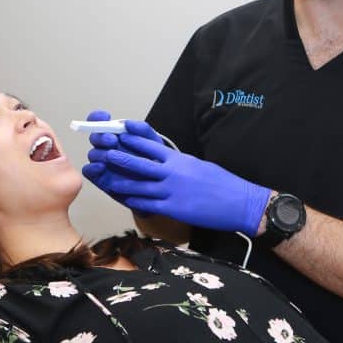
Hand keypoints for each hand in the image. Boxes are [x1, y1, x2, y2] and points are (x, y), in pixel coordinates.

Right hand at [81, 111, 165, 219]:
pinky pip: (88, 171)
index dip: (98, 118)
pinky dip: (92, 168)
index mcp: (118, 136)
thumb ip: (143, 131)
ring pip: (93, 154)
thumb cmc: (156, 164)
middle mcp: (108, 148)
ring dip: (99, 152)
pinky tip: (102, 167)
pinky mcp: (100, 178)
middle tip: (112, 140)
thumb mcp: (155, 144)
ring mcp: (103, 163)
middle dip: (101, 136)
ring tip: (110, 155)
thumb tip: (127, 122)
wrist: (161, 188)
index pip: (101, 123)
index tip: (105, 117)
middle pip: (95, 137)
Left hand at [89, 121, 271, 234]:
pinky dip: (133, 201)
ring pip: (139, 185)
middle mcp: (173, 173)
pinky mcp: (174, 208)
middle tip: (103, 153)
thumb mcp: (198, 165)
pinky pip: (148, 204)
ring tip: (106, 178)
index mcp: (179, 160)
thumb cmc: (221, 183)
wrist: (240, 202)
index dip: (132, 140)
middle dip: (119, 158)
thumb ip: (178, 162)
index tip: (118, 133)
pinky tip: (123, 199)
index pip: (150, 146)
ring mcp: (172, 191)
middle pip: (139, 163)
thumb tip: (164, 160)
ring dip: (120, 182)